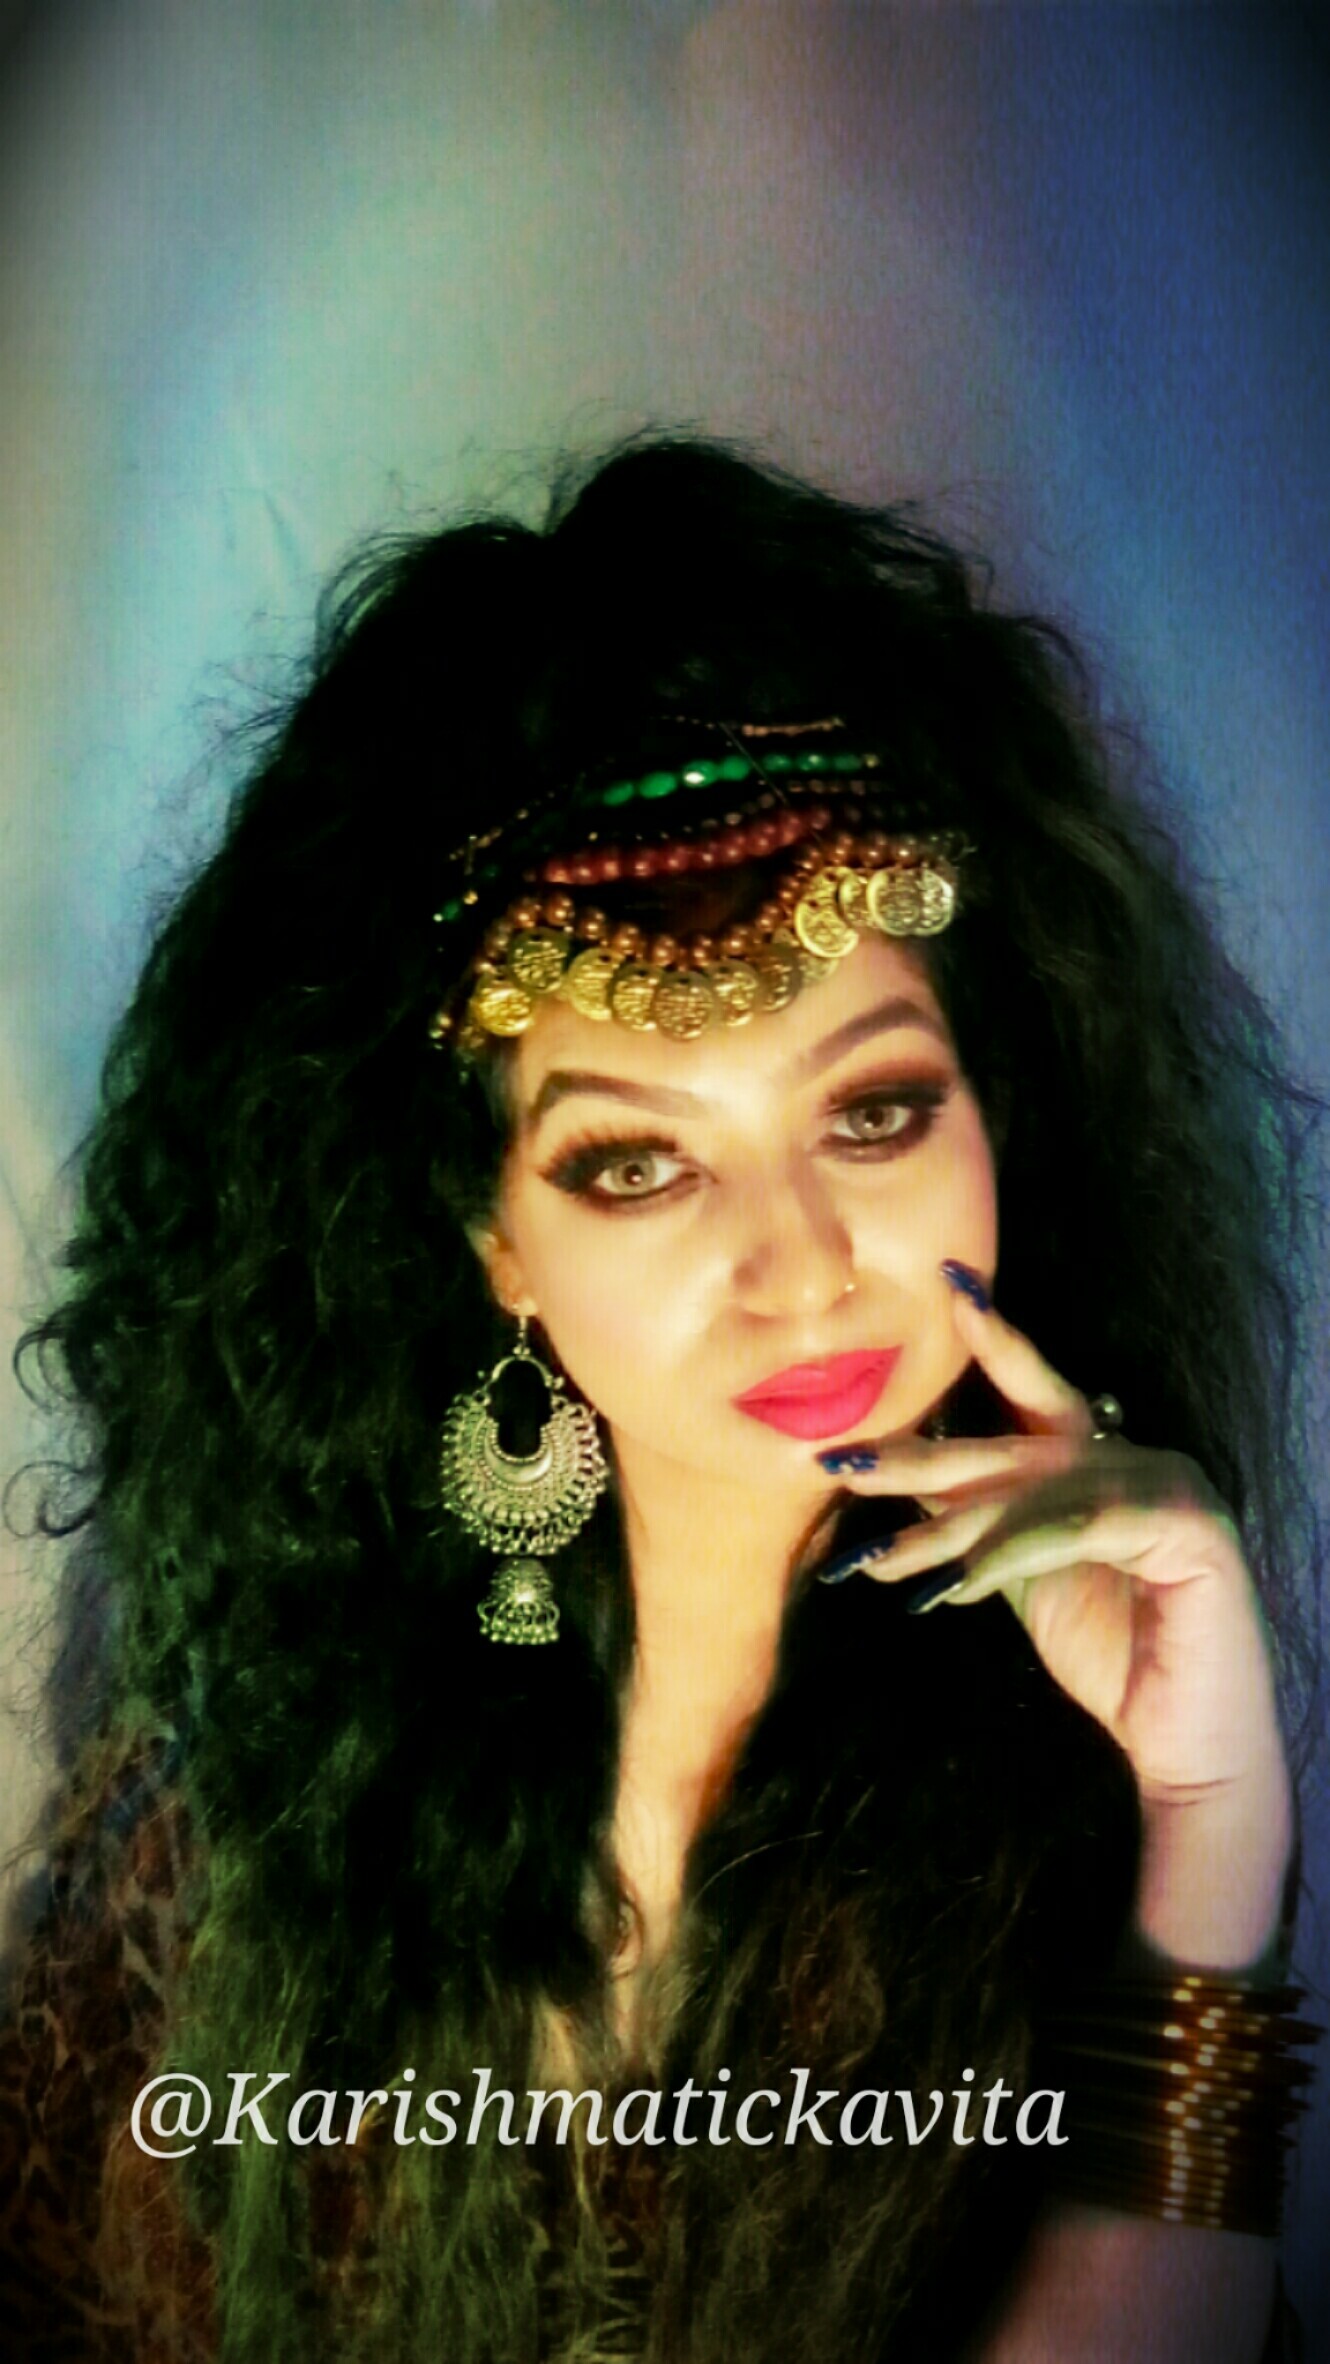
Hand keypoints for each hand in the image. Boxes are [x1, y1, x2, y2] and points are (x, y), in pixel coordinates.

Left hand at [820, 1271, 1292, 1963]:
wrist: (1186, 1744)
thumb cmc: (1112, 1654)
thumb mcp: (1024, 1574)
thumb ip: (983, 1521)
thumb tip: (903, 1487)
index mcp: (1101, 1458)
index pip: (1036, 1389)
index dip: (994, 1340)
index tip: (947, 1288)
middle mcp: (1136, 1456)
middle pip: (1011, 1445)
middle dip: (919, 1458)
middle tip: (840, 1463)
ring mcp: (1169, 1484)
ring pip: (1031, 1493)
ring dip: (945, 1531)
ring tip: (875, 1560)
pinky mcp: (1188, 1526)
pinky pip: (1073, 1528)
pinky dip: (1008, 1554)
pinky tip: (954, 1587)